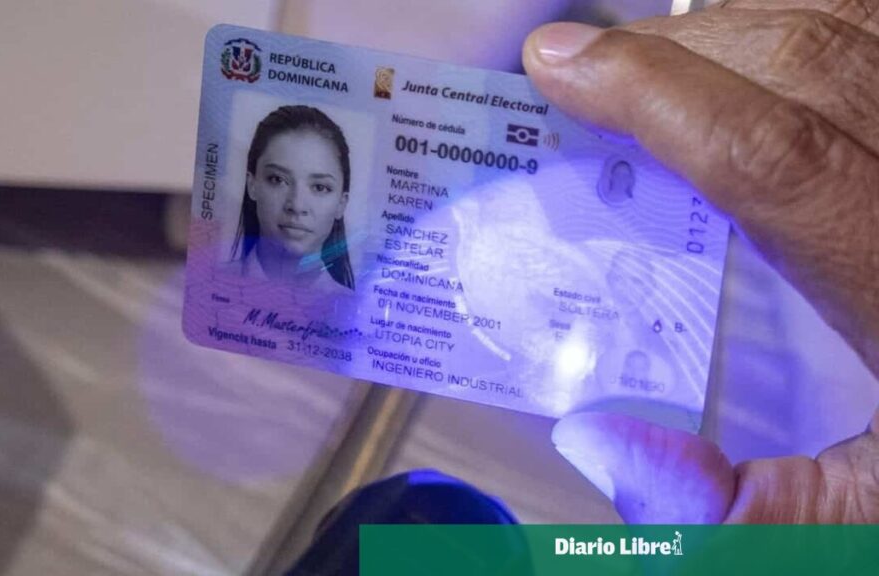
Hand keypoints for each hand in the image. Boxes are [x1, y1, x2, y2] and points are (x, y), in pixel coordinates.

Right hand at [522, 1, 878, 522]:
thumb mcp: (877, 516)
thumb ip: (751, 509)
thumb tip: (608, 453)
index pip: (771, 154)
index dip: (656, 95)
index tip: (560, 65)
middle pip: (803, 61)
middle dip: (678, 49)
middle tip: (592, 64)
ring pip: (850, 20)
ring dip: (740, 23)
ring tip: (667, 54)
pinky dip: (811, 21)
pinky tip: (766, 49)